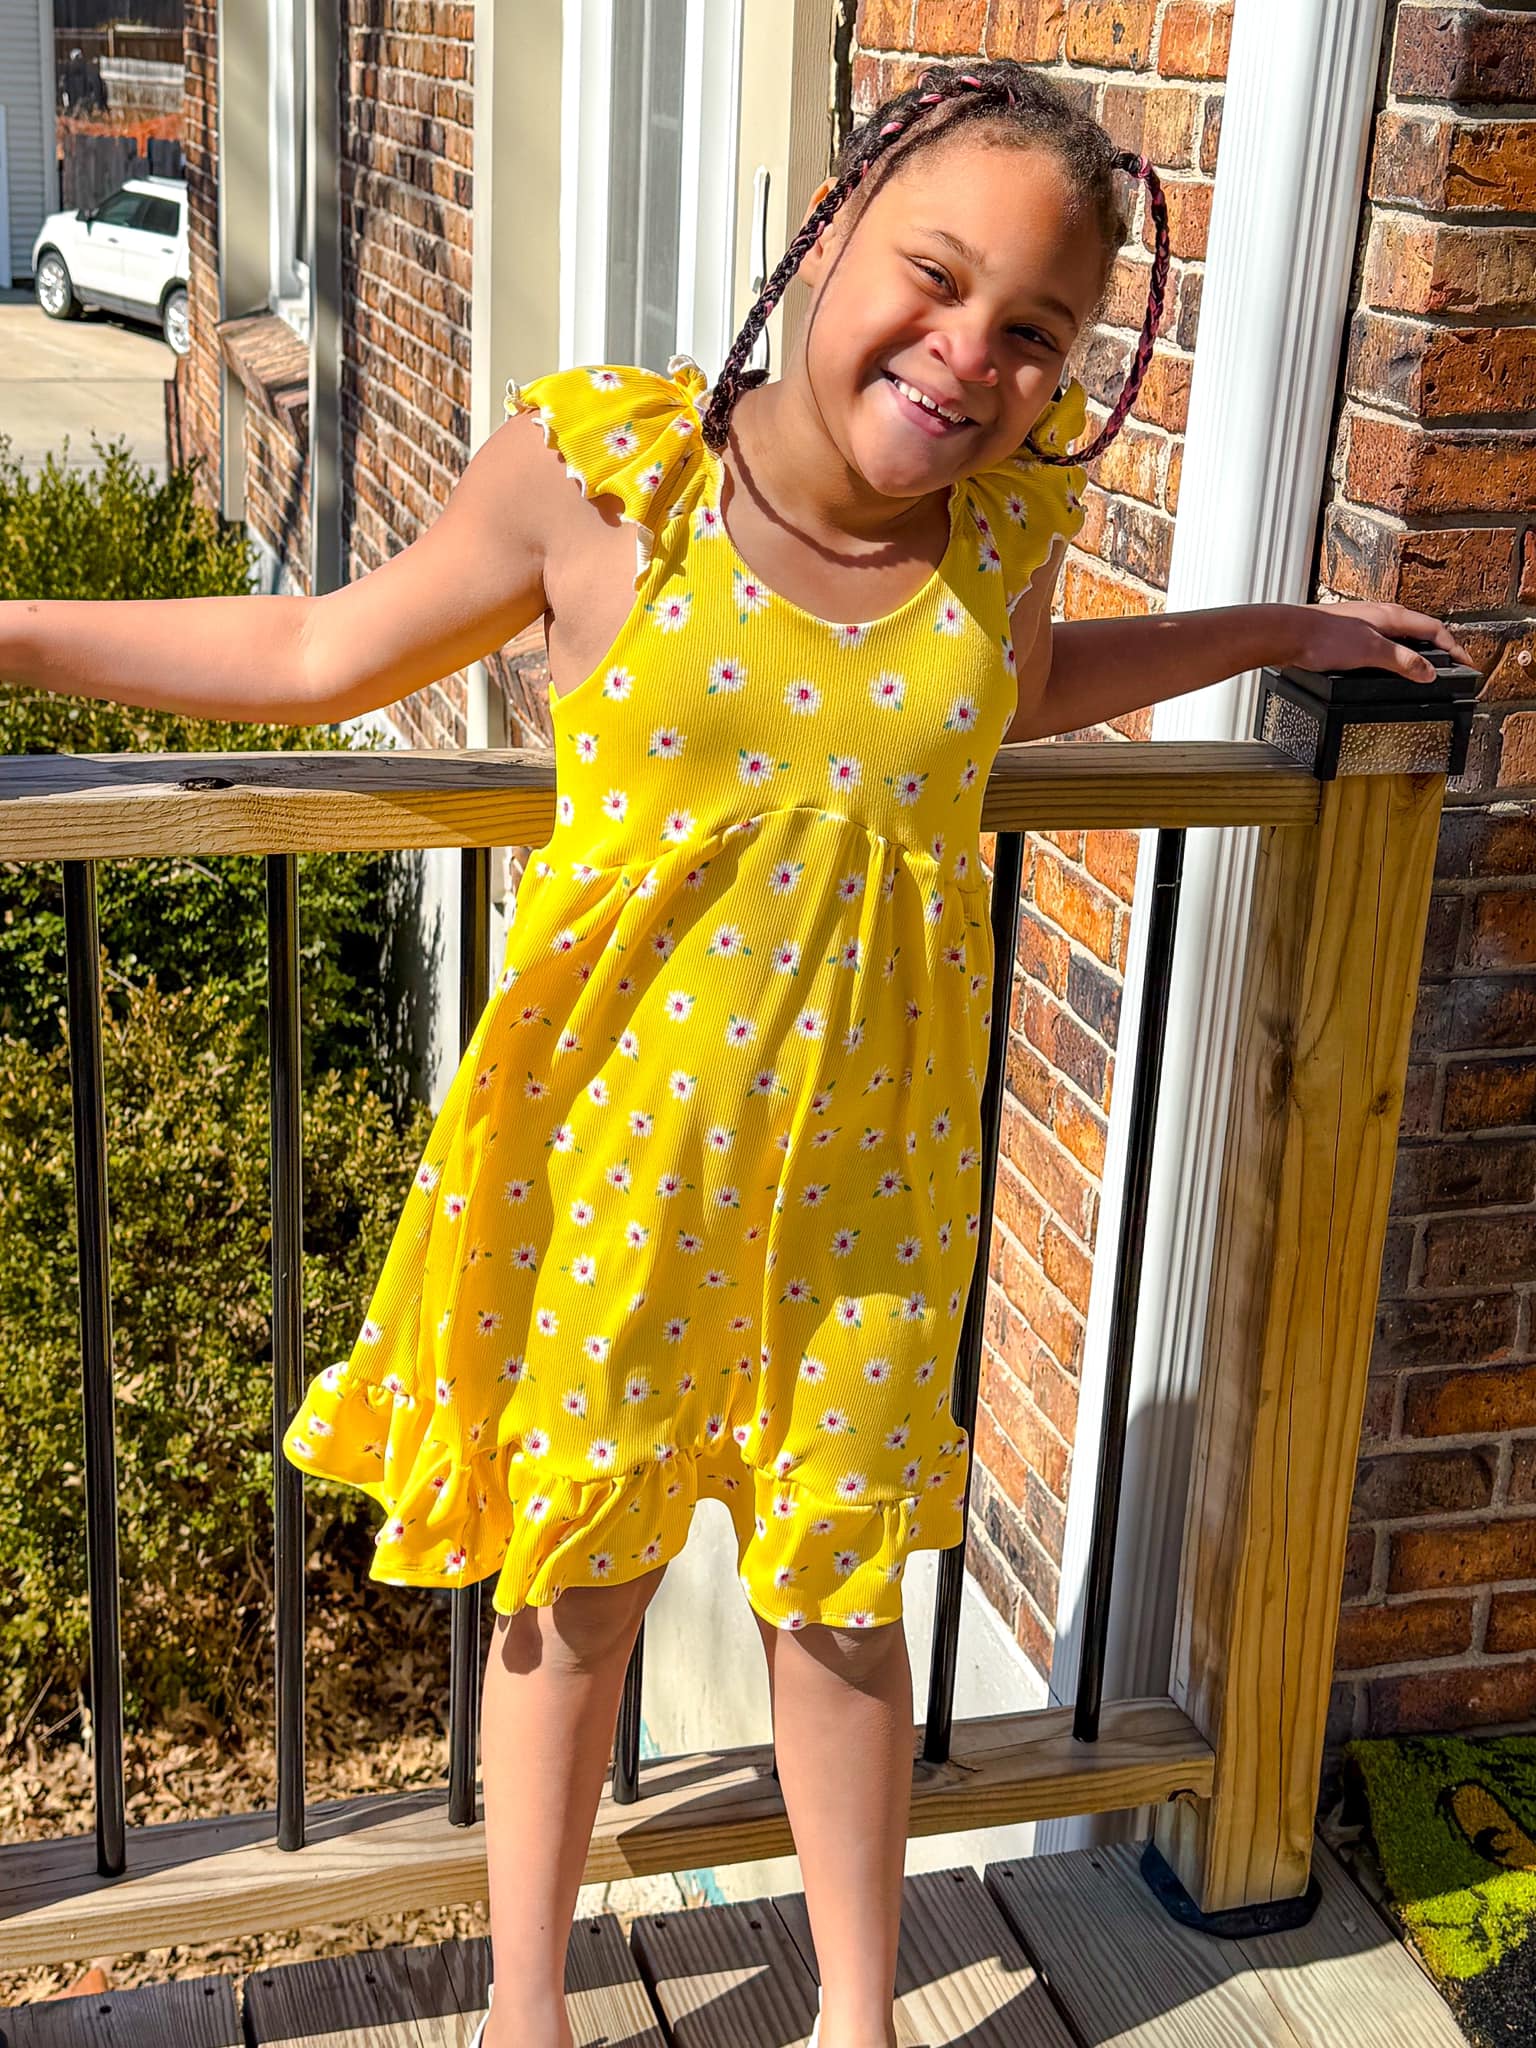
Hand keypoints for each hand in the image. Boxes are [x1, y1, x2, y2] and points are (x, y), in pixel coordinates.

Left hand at [1281, 599, 1476, 684]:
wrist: (1288, 635)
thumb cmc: (1324, 637)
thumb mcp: (1371, 652)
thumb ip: (1402, 661)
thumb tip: (1428, 671)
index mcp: (1392, 616)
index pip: (1435, 629)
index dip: (1454, 648)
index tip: (1468, 663)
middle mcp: (1381, 616)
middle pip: (1420, 631)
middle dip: (1439, 648)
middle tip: (1453, 665)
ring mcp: (1365, 624)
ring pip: (1401, 637)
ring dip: (1417, 651)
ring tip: (1427, 668)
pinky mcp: (1349, 635)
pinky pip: (1383, 644)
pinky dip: (1396, 655)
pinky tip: (1389, 667)